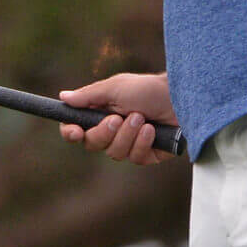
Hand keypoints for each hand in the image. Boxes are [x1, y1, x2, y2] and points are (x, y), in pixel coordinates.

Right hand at [58, 72, 177, 165]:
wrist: (182, 98)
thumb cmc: (148, 88)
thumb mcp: (115, 88)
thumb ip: (89, 96)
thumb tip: (63, 97)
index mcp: (100, 112)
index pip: (76, 128)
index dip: (71, 132)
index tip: (74, 131)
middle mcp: (112, 130)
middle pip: (93, 144)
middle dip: (105, 132)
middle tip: (118, 118)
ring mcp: (129, 143)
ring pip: (115, 153)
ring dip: (127, 135)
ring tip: (142, 118)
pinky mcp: (147, 154)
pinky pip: (136, 158)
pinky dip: (143, 143)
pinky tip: (152, 130)